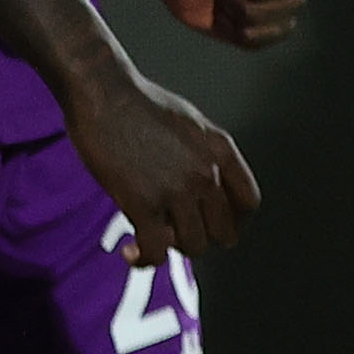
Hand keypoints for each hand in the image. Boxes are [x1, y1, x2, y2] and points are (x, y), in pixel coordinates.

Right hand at [60, 63, 260, 269]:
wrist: (104, 93)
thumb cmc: (139, 103)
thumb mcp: (190, 123)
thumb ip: (205, 156)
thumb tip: (208, 186)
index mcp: (221, 149)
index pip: (249, 202)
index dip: (235, 222)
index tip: (216, 227)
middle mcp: (206, 171)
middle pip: (224, 233)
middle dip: (200, 237)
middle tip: (176, 231)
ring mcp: (177, 189)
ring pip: (193, 246)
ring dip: (170, 247)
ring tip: (150, 235)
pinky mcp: (144, 203)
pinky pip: (156, 253)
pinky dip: (143, 260)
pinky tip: (130, 252)